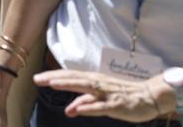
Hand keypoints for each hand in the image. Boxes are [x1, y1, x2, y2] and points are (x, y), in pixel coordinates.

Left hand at [34, 70, 171, 121]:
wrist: (149, 96)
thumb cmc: (122, 95)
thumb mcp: (100, 99)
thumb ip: (84, 103)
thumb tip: (69, 110)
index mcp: (92, 80)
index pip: (68, 76)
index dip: (52, 76)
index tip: (36, 77)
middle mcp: (97, 83)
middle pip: (72, 78)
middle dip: (54, 78)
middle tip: (36, 79)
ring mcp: (106, 93)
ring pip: (84, 87)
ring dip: (68, 84)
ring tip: (52, 84)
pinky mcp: (115, 104)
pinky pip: (100, 106)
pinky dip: (88, 106)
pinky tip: (76, 108)